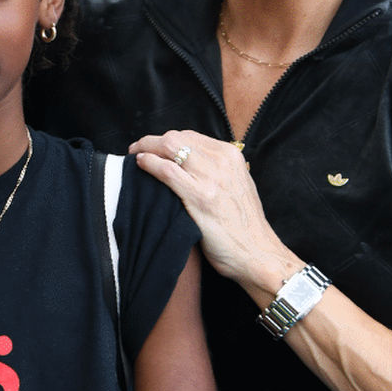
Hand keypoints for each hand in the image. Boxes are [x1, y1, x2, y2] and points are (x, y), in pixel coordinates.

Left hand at [129, 130, 300, 291]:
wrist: (258, 254)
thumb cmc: (244, 226)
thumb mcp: (237, 186)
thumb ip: (216, 170)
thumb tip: (187, 162)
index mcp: (231, 156)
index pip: (189, 136)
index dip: (165, 140)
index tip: (151, 147)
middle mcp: (222, 161)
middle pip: (176, 138)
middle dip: (150, 141)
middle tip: (135, 149)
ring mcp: (211, 178)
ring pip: (169, 148)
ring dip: (145, 149)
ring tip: (133, 156)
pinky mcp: (200, 197)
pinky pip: (167, 171)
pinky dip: (149, 164)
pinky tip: (140, 165)